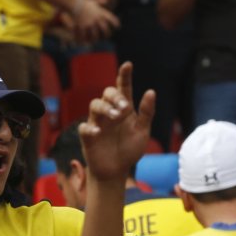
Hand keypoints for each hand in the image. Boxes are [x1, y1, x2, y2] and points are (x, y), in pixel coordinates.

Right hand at [71, 0, 119, 43]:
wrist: (74, 2)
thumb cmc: (84, 2)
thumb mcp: (93, 1)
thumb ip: (100, 1)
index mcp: (101, 13)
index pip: (112, 20)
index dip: (116, 24)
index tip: (118, 27)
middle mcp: (97, 19)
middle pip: (105, 29)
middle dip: (107, 34)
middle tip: (107, 36)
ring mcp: (91, 23)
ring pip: (96, 35)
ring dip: (97, 38)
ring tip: (98, 40)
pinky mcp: (83, 27)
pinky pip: (87, 35)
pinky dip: (87, 39)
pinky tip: (88, 41)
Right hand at [79, 62, 154, 181]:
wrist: (117, 170)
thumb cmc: (129, 148)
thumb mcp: (142, 131)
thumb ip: (146, 112)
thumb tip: (151, 91)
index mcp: (124, 108)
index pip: (123, 88)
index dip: (124, 76)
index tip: (128, 65)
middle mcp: (109, 112)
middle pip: (107, 93)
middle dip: (115, 96)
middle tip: (125, 107)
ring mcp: (97, 123)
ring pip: (94, 105)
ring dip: (105, 107)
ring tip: (115, 116)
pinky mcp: (88, 136)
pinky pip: (84, 127)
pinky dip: (90, 127)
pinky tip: (98, 132)